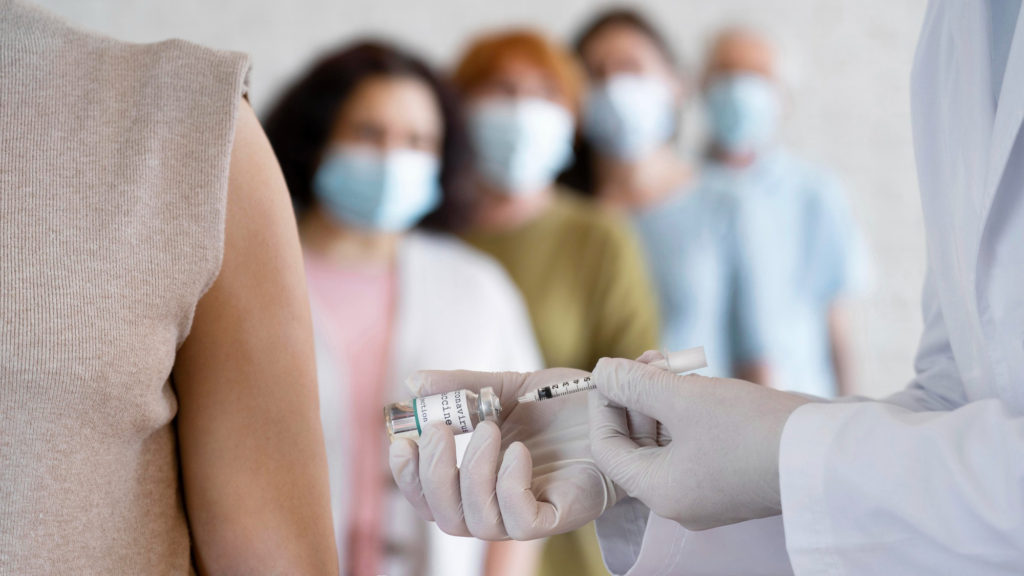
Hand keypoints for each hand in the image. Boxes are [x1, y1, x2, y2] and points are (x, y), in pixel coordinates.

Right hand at [388, 368, 626, 540]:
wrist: (617, 406)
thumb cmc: (562, 404)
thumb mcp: (506, 387)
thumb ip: (461, 388)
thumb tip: (413, 383)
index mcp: (477, 477)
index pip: (429, 497)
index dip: (408, 478)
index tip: (401, 442)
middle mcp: (497, 501)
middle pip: (447, 517)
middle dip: (434, 475)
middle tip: (442, 430)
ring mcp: (528, 511)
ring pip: (479, 523)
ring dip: (474, 474)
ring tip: (491, 429)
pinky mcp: (558, 514)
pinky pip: (521, 523)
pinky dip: (509, 488)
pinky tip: (518, 451)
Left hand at [589, 352, 812, 530]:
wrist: (830, 454)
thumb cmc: (752, 430)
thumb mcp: (685, 399)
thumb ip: (636, 383)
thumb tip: (601, 371)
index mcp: (660, 491)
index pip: (608, 449)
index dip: (604, 405)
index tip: (613, 370)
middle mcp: (680, 500)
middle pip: (637, 443)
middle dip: (637, 395)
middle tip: (650, 356)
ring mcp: (709, 491)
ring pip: (667, 439)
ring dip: (664, 398)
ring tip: (674, 363)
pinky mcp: (733, 478)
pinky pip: (695, 443)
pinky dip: (689, 412)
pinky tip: (698, 382)